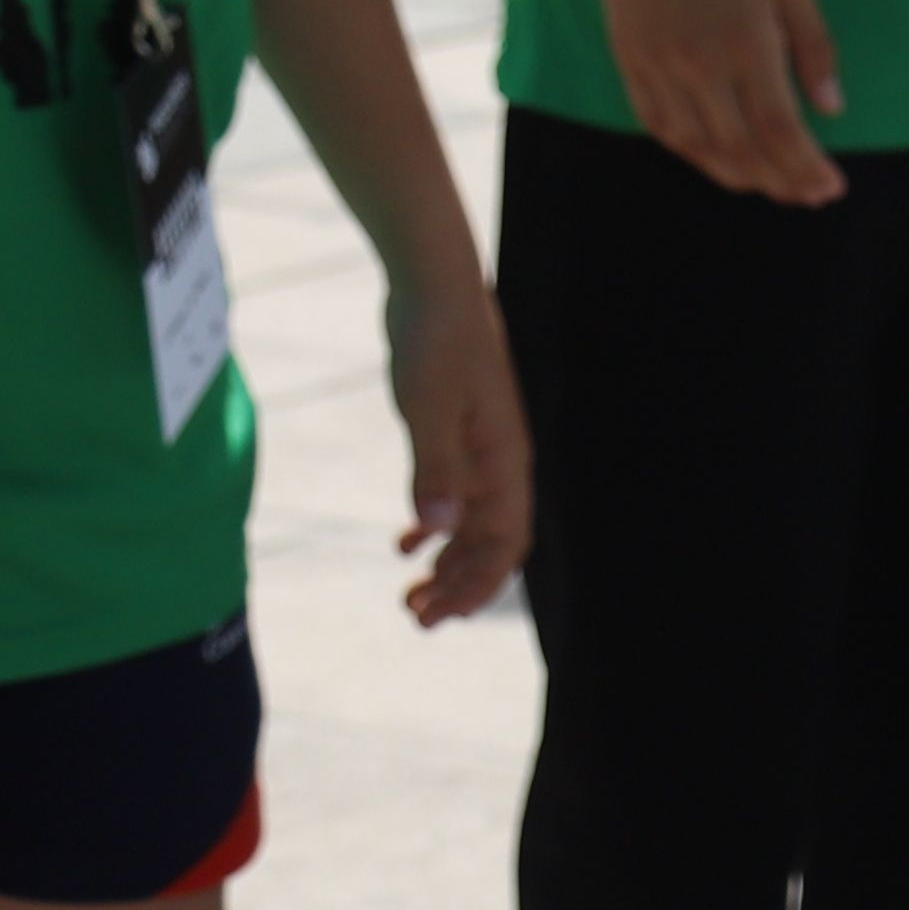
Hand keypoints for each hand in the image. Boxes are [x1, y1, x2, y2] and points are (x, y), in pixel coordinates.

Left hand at [384, 267, 531, 625]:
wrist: (436, 290)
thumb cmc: (434, 344)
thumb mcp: (427, 407)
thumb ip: (433, 468)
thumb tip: (436, 529)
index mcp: (501, 463)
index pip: (504, 543)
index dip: (476, 585)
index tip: (438, 616)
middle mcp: (499, 464)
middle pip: (491, 544)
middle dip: (458, 586)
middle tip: (415, 619)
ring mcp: (480, 451)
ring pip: (472, 526)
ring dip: (446, 564)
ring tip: (410, 594)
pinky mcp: (457, 437)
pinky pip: (455, 499)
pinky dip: (433, 528)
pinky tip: (404, 541)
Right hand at [585, 0, 844, 202]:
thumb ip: (813, 47)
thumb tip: (832, 109)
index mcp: (747, 44)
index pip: (781, 130)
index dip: (805, 169)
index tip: (830, 188)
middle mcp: (699, 65)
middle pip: (741, 149)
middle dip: (779, 181)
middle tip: (807, 196)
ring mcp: (657, 65)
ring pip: (697, 146)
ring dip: (736, 174)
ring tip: (769, 186)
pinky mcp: (627, 58)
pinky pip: (658, 124)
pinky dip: (689, 151)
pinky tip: (714, 158)